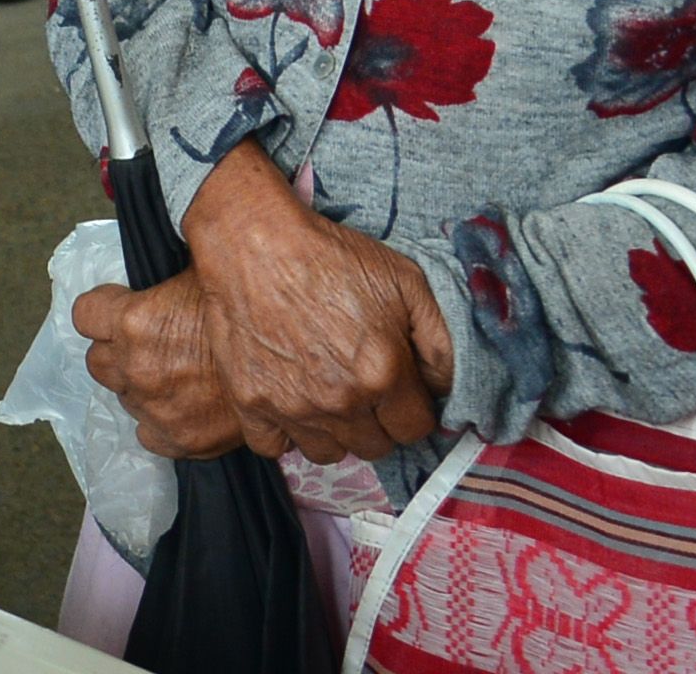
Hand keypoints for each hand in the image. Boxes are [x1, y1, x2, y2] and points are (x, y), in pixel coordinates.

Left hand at [72, 270, 244, 457]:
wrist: (297, 359)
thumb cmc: (251, 304)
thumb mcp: (204, 269)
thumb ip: (167, 273)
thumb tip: (158, 253)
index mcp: (133, 322)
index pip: (84, 315)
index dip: (102, 309)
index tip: (121, 307)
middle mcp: (136, 368)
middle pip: (98, 361)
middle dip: (117, 351)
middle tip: (149, 343)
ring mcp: (156, 409)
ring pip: (124, 397)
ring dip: (140, 385)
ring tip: (175, 373)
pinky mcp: (180, 441)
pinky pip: (148, 434)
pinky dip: (160, 421)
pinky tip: (183, 404)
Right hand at [179, 141, 451, 461]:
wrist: (253, 242)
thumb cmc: (331, 256)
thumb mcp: (406, 281)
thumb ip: (440, 341)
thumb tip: (446, 387)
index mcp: (382, 373)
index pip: (414, 429)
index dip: (410, 406)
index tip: (397, 385)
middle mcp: (340, 401)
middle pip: (374, 446)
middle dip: (375, 420)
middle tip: (361, 383)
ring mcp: (291, 407)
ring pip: (328, 453)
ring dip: (334, 431)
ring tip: (326, 393)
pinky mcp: (250, 404)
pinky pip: (276, 447)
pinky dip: (285, 432)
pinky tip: (290, 399)